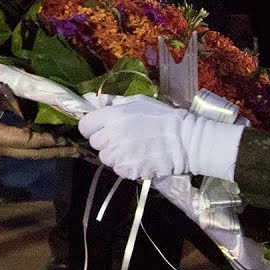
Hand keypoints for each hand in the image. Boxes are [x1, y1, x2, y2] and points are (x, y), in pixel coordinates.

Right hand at [0, 75, 77, 159]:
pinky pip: (19, 151)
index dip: (42, 138)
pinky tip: (47, 144)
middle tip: (77, 150)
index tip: (60, 136)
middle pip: (31, 153)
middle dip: (54, 152)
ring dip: (48, 153)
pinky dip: (35, 149)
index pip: (21, 139)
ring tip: (69, 150)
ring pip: (27, 155)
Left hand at [79, 95, 242, 180]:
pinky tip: (140, 157)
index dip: (92, 126)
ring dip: (115, 154)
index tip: (103, 127)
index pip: (85, 126)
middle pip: (95, 143)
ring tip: (134, 148)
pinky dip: (126, 166)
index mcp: (113, 116)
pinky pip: (118, 170)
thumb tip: (89, 99)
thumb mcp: (137, 102)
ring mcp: (119, 156)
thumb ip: (112, 102)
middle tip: (124, 137)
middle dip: (106, 141)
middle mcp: (112, 136)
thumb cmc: (162, 117)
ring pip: (106, 158)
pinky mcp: (127, 171)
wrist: (185, 140)